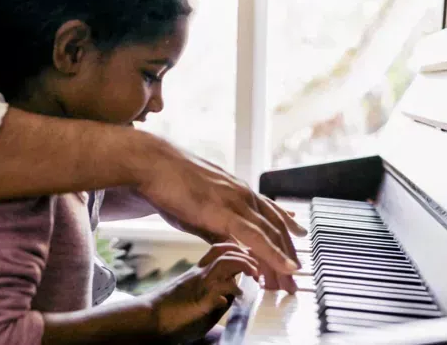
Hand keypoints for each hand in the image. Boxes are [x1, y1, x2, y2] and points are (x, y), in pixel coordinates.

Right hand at [132, 134, 306, 276]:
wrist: (152, 164)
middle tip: (295, 278)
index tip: (290, 256)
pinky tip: (285, 267)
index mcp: (237, 191)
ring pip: (271, 234)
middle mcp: (243, 194)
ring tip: (292, 282)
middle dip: (288, 254)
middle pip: (276, 228)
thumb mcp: (198, 208)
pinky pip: (257, 237)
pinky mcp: (226, 212)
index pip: (269, 216)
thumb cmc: (169, 183)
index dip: (282, 238)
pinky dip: (274, 253)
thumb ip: (215, 226)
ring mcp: (236, 201)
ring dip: (284, 260)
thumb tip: (227, 244)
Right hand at [145, 244, 257, 343]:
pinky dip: (233, 290)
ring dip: (244, 265)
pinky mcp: (200, 299)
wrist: (149, 319)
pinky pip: (220, 288)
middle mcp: (200, 273)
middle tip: (258, 270)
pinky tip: (238, 297)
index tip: (253, 259)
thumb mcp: (199, 299)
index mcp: (200, 272)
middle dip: (246, 255)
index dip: (239, 250)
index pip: (221, 250)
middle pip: (225, 250)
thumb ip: (216, 292)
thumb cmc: (172, 312)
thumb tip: (235, 292)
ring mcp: (200, 284)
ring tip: (254, 276)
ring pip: (225, 262)